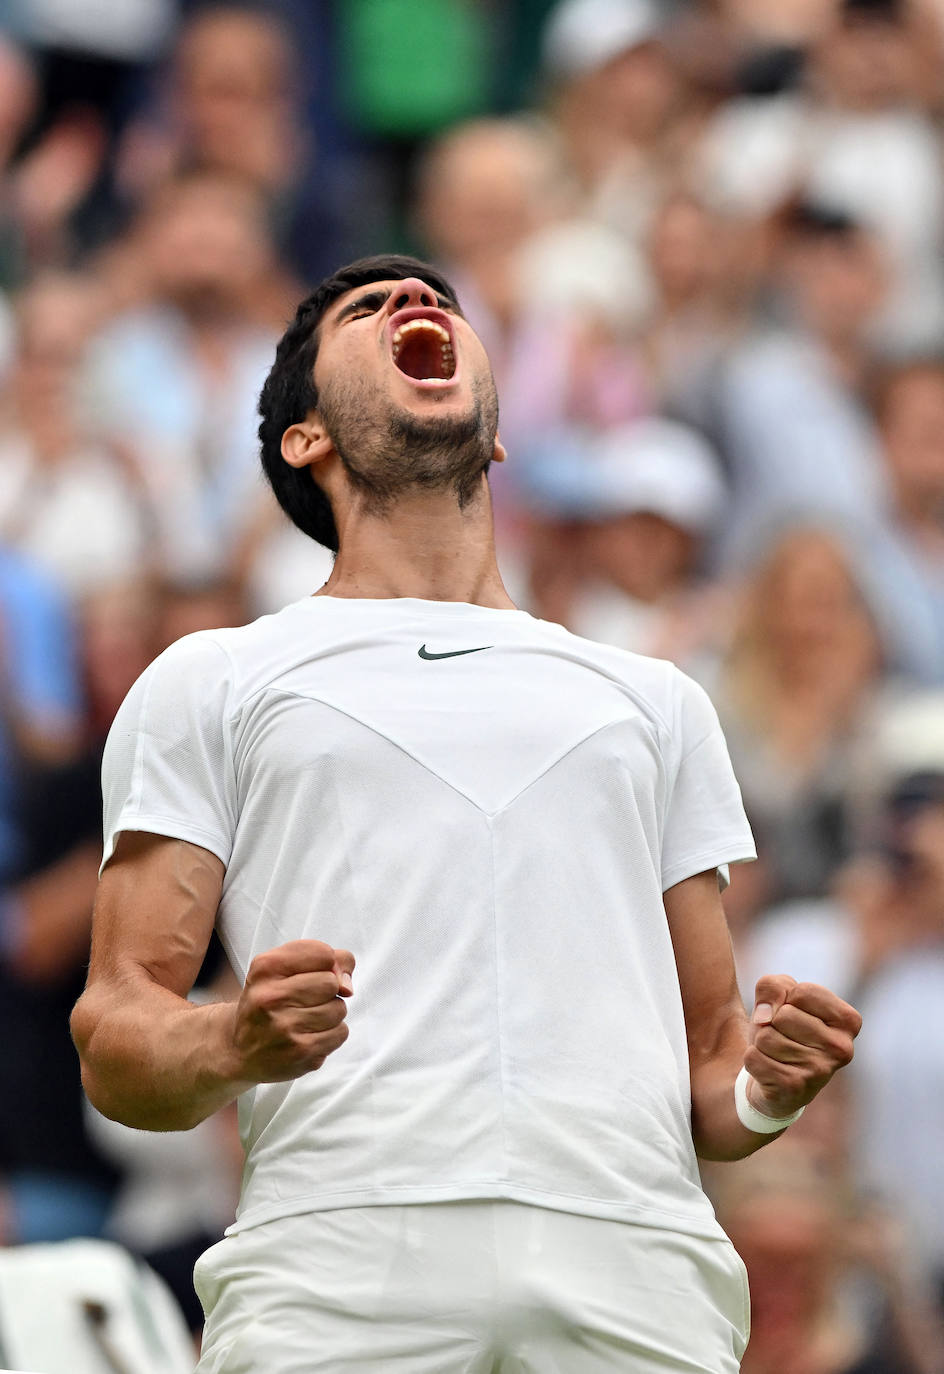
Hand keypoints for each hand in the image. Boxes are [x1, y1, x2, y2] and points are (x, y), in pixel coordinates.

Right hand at [228, 940, 354, 1085]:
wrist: (239, 1049)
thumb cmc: (268, 1001)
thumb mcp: (282, 968)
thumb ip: (326, 960)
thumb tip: (347, 986)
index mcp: (266, 968)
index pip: (324, 954)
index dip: (326, 964)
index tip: (310, 974)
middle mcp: (271, 997)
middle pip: (332, 983)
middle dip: (327, 991)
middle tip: (304, 1000)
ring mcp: (285, 1028)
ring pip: (339, 1009)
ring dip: (329, 1013)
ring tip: (305, 1019)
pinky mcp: (300, 1053)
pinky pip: (340, 1033)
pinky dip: (331, 1034)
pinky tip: (308, 1035)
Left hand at [744, 974, 860, 1118]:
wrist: (780, 1083)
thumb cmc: (785, 1030)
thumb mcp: (781, 995)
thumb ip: (773, 985)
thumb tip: (764, 1016)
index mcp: (848, 1021)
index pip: (802, 992)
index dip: (786, 999)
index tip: (795, 1015)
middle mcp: (842, 1048)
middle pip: (783, 1014)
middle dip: (772, 1022)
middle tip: (783, 1038)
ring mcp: (820, 1071)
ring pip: (765, 1036)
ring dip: (761, 1042)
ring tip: (777, 1055)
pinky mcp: (794, 1088)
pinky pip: (753, 1057)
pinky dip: (752, 1060)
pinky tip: (769, 1071)